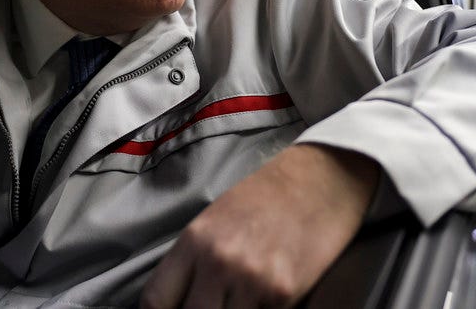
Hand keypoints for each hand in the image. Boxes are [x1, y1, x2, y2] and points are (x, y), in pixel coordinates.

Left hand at [140, 144, 378, 308]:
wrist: (320, 179)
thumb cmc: (265, 198)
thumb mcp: (215, 220)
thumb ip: (193, 262)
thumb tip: (180, 300)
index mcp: (194, 241)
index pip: (155, 299)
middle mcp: (217, 262)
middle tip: (213, 305)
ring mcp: (251, 280)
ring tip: (241, 300)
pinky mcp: (283, 293)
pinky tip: (266, 300)